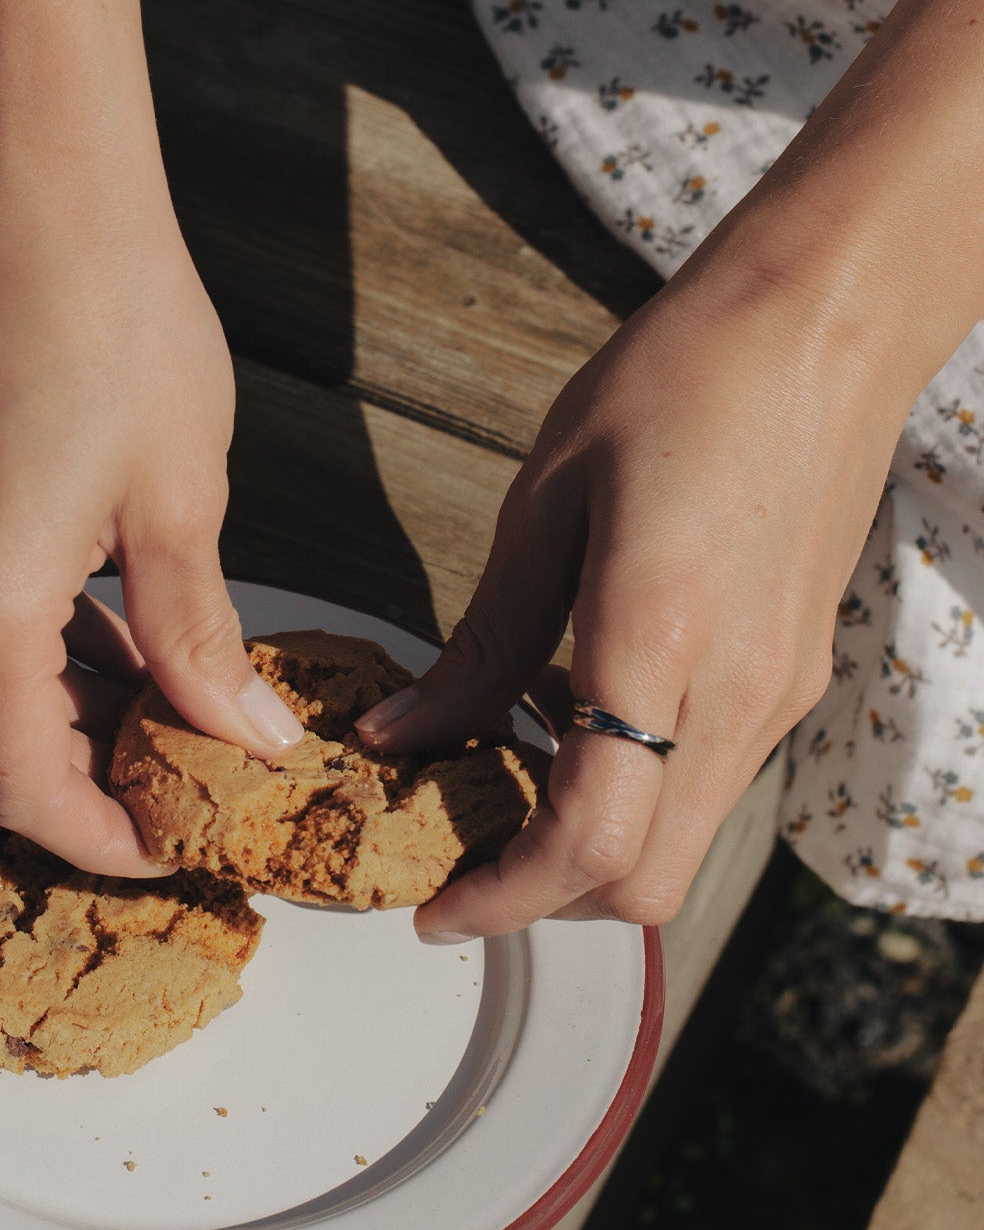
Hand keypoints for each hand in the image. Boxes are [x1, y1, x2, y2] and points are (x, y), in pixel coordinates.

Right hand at [0, 194, 301, 876]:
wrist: (32, 181)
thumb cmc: (119, 318)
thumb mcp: (183, 500)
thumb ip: (201, 640)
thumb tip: (250, 737)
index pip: (26, 785)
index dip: (101, 836)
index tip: (171, 845)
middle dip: (73, 784)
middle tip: (170, 784)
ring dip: (41, 716)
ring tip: (148, 714)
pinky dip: (7, 648)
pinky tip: (93, 636)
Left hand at [357, 247, 911, 936]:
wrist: (829, 321)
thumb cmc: (679, 381)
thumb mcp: (548, 500)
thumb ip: (482, 641)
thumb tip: (401, 735)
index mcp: (663, 637)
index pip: (591, 838)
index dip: (504, 900)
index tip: (435, 909)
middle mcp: (739, 692)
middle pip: (644, 879)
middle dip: (543, 896)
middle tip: (460, 851)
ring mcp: (781, 692)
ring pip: (682, 843)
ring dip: (588, 844)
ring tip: (506, 769)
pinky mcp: (796, 675)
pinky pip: (707, 781)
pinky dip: (634, 788)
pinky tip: (579, 706)